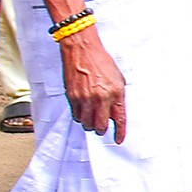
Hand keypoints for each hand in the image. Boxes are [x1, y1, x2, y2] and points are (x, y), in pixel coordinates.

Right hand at [59, 25, 127, 143]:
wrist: (83, 51)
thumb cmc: (102, 63)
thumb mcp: (118, 79)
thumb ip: (117, 98)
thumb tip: (115, 114)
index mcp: (115, 93)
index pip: (119, 119)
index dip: (119, 132)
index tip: (118, 140)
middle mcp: (100, 98)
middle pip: (100, 126)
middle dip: (101, 130)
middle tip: (102, 128)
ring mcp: (85, 99)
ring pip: (86, 123)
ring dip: (90, 124)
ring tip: (92, 118)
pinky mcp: (72, 97)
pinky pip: (76, 115)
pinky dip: (80, 116)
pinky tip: (84, 111)